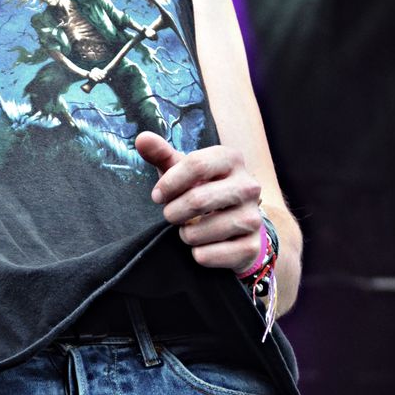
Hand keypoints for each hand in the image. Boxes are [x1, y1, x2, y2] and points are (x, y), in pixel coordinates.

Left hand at [136, 131, 263, 271]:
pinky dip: (196, 254)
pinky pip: (207, 255)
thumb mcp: (183, 170)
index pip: (196, 165)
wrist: (237, 224)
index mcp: (232, 159)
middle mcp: (249, 186)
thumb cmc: (203, 189)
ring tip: (190, 229)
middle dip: (173, 212)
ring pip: (198, 232)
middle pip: (197, 200)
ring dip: (184, 235)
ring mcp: (253, 218)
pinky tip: (203, 245)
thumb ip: (161, 154)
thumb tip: (141, 138)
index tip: (157, 196)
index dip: (169, 183)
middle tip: (171, 215)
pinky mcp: (251, 247)